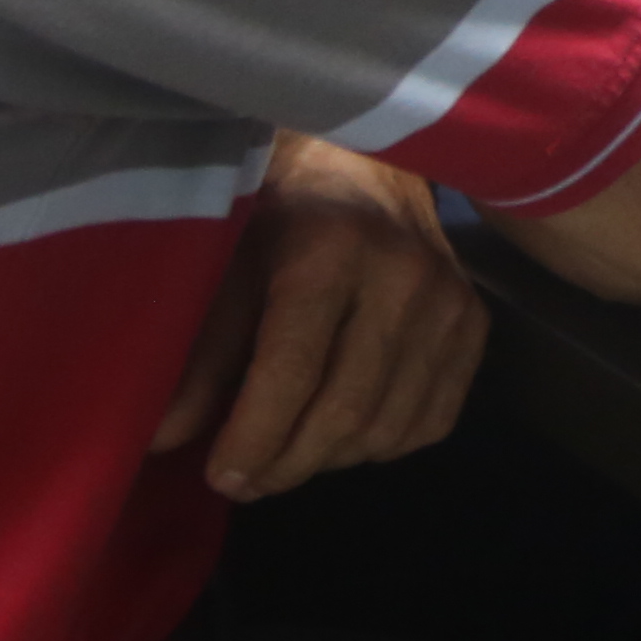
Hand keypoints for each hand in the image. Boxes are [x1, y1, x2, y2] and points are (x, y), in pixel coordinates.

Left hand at [150, 137, 488, 501]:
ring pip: (388, 428)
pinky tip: (343, 428)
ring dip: (330, 459)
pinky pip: (430, 423)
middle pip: (346, 411)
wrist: (366, 160)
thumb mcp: (224, 264)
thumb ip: (198, 352)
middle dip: (287, 463)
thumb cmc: (276, 209)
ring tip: (288, 452)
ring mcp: (450, 302)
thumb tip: (165, 439)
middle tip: (247, 481)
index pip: (294, 371)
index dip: (254, 438)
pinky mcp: (475, 324)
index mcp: (330, 249)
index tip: (221, 476)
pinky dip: (382, 445)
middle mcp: (403, 276)